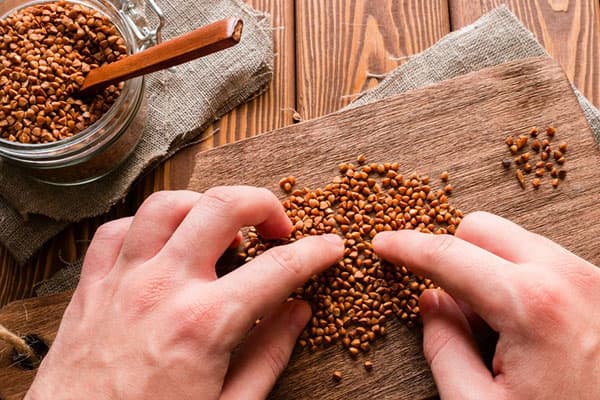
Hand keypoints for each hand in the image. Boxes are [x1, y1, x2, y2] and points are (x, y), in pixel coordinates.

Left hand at [26, 187, 343, 399]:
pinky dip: (147, 225)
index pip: (278, 268)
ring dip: (204, 206)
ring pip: (165, 204)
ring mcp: (122, 281)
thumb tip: (298, 313)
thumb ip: (269, 356)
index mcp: (204, 324)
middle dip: (263, 204)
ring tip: (222, 229)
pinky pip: (117, 230)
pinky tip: (165, 244)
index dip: (315, 252)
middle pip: (222, 207)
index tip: (330, 247)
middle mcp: (163, 288)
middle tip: (278, 226)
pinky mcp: (92, 288)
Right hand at [373, 212, 599, 399]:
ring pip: (513, 241)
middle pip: (482, 229)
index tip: (385, 244)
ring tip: (493, 327)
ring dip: (487, 269)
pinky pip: (543, 260)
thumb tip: (430, 303)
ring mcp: (591, 281)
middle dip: (452, 254)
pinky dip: (517, 278)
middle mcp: (568, 279)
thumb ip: (444, 348)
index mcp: (533, 306)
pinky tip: (521, 325)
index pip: (449, 255)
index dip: (407, 248)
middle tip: (447, 301)